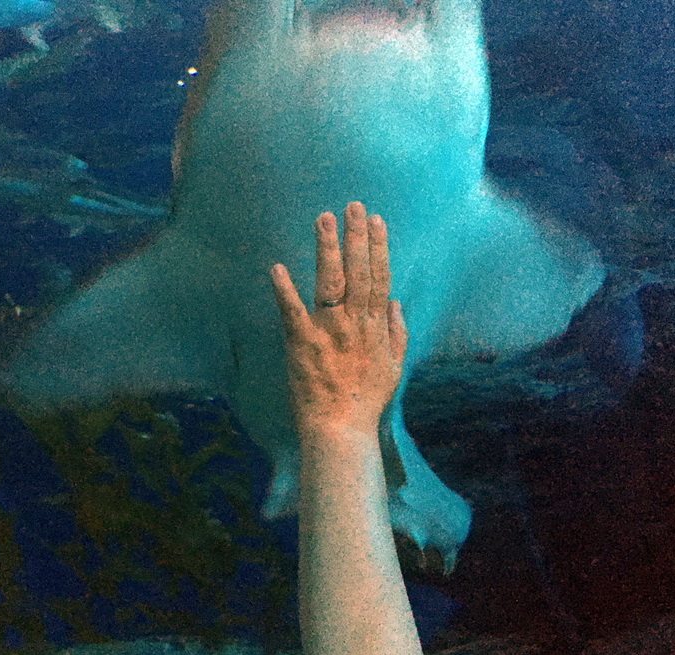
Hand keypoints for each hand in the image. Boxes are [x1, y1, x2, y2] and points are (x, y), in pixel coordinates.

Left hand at [270, 201, 406, 437]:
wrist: (341, 428)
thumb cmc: (365, 400)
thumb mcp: (394, 367)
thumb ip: (397, 332)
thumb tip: (395, 303)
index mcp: (375, 326)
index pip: (379, 277)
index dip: (378, 247)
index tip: (376, 220)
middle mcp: (354, 322)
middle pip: (357, 271)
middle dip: (355, 236)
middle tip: (352, 206)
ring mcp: (328, 331)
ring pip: (330, 282)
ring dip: (327, 249)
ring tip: (323, 219)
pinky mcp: (301, 343)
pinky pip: (292, 311)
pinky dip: (284, 290)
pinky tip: (278, 267)